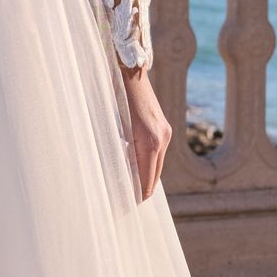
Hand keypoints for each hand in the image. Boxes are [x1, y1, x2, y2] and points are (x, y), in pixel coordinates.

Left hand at [121, 66, 171, 202]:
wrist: (128, 70)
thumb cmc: (113, 97)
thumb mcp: (110, 127)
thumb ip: (117, 151)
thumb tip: (116, 173)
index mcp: (149, 142)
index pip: (146, 180)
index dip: (137, 195)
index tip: (128, 207)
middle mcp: (161, 139)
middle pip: (154, 176)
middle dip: (143, 191)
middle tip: (128, 203)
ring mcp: (165, 133)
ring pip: (158, 165)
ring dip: (146, 178)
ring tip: (132, 190)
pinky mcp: (164, 127)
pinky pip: (158, 154)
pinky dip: (149, 164)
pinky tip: (137, 169)